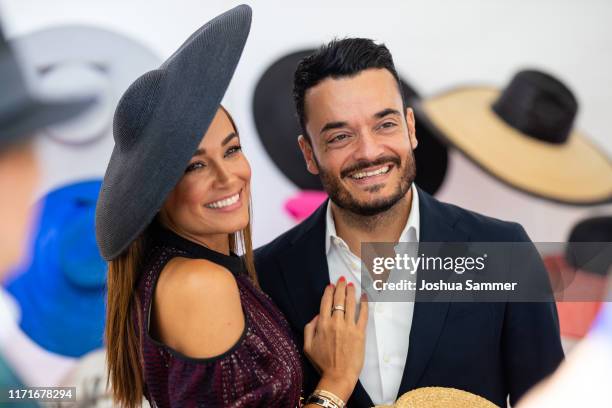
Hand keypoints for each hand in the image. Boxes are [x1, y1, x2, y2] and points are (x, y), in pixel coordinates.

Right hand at [303, 276, 368, 398]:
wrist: (338, 376)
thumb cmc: (322, 363)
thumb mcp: (308, 346)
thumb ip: (310, 328)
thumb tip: (317, 315)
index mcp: (322, 324)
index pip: (325, 302)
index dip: (328, 292)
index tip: (330, 285)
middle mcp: (336, 322)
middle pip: (338, 300)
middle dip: (340, 287)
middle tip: (342, 279)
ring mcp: (349, 327)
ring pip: (351, 304)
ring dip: (351, 292)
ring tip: (352, 284)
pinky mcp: (360, 333)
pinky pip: (363, 315)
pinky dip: (364, 304)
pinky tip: (364, 297)